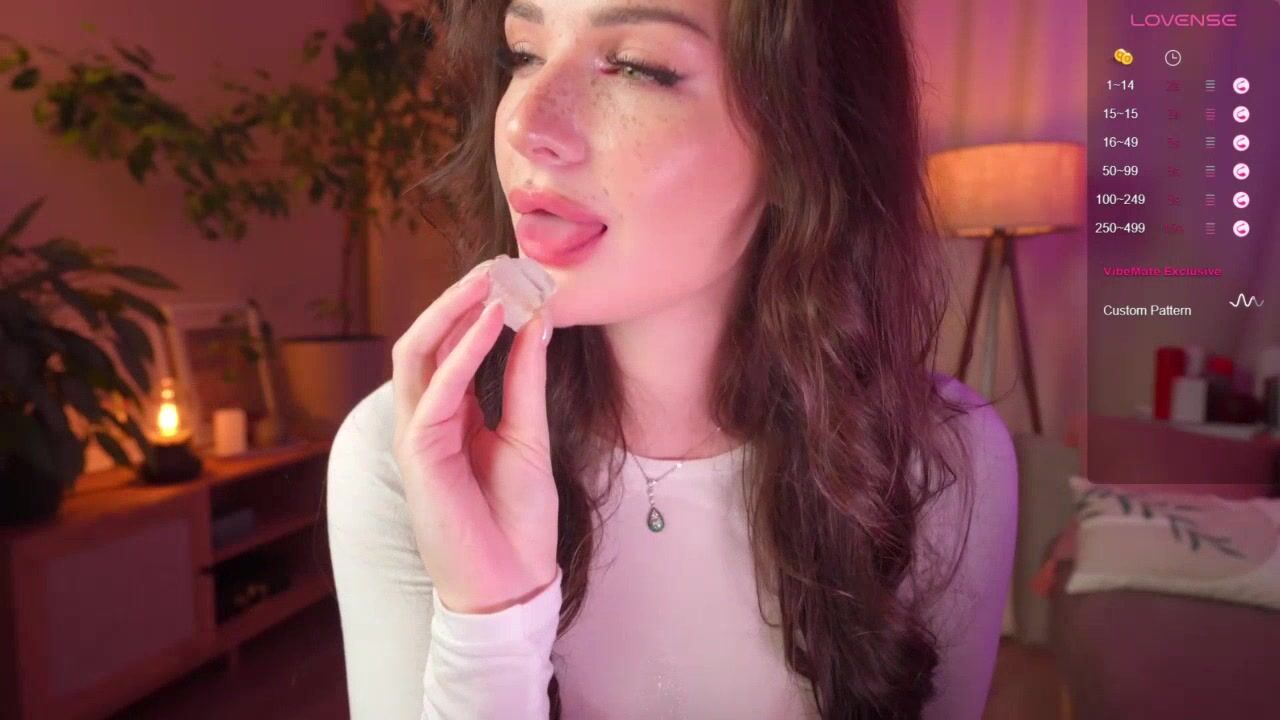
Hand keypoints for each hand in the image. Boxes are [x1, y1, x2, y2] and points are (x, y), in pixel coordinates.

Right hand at [391, 262, 558, 613]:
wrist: (511, 580)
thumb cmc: (517, 518)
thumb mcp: (530, 435)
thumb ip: (525, 380)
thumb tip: (537, 321)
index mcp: (453, 416)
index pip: (453, 348)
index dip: (478, 310)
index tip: (515, 278)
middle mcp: (427, 419)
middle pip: (427, 342)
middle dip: (458, 300)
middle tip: (496, 265)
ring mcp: (417, 435)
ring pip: (419, 354)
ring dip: (453, 312)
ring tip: (490, 281)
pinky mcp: (419, 453)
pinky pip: (437, 391)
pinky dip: (463, 353)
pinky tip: (490, 324)